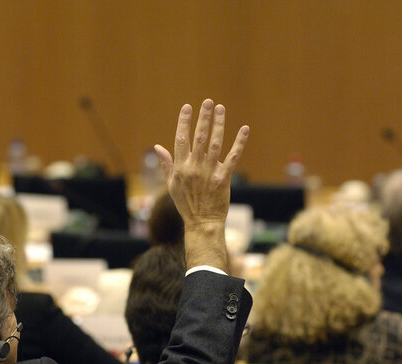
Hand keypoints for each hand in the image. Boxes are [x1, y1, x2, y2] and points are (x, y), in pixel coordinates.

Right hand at [154, 99, 248, 231]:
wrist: (202, 222)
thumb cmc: (186, 203)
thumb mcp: (172, 184)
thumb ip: (166, 164)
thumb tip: (157, 147)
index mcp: (180, 168)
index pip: (181, 139)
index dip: (184, 122)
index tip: (187, 107)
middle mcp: (194, 168)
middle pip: (199, 137)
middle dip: (203, 118)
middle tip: (208, 102)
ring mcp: (209, 172)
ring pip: (215, 143)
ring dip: (219, 124)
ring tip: (221, 108)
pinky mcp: (223, 178)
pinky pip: (232, 157)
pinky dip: (239, 143)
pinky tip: (244, 129)